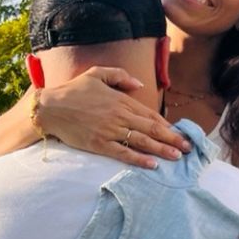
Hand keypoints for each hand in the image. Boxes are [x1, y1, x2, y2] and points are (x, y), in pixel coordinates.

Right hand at [37, 66, 191, 167]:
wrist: (50, 107)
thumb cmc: (73, 90)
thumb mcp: (96, 73)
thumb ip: (120, 76)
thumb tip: (140, 85)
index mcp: (120, 100)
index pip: (150, 114)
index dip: (167, 125)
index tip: (180, 132)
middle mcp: (119, 116)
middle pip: (151, 129)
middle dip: (172, 139)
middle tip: (188, 148)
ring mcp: (109, 131)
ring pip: (141, 142)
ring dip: (162, 150)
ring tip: (177, 157)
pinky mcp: (99, 144)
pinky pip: (123, 153)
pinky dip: (139, 159)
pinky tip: (152, 165)